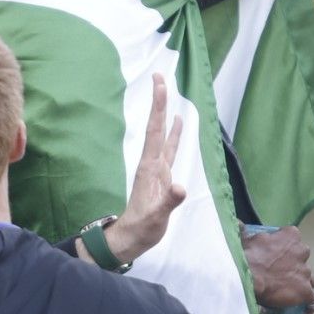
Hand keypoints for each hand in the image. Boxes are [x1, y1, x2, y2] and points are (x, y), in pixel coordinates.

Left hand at [108, 74, 186, 265]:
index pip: (155, 131)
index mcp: (150, 167)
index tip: (159, 85)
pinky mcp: (162, 176)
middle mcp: (152, 162)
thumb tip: (181, 187)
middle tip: (159, 77)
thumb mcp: (155, 217)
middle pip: (156, 126)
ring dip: (165, 114)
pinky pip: (170, 149)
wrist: (132, 237)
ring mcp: (156, 168)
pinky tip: (178, 124)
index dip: (158, 108)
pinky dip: (175, 134)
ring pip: (163, 135)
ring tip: (168, 94)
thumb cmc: (143, 227)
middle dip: (158, 102)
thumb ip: (168, 202)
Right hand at [242, 226, 313, 308]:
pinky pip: (313, 297)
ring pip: (308, 277)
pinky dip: (307, 299)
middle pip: (302, 258)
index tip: (275, 253)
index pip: (293, 238)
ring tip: (287, 289)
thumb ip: (248, 232)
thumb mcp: (247, 239)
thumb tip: (238, 223)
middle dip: (294, 264)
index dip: (285, 247)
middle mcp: (302, 251)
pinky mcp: (306, 291)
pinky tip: (300, 303)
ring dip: (299, 282)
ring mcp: (306, 272)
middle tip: (279, 271)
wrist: (246, 277)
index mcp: (291, 235)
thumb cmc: (247, 256)